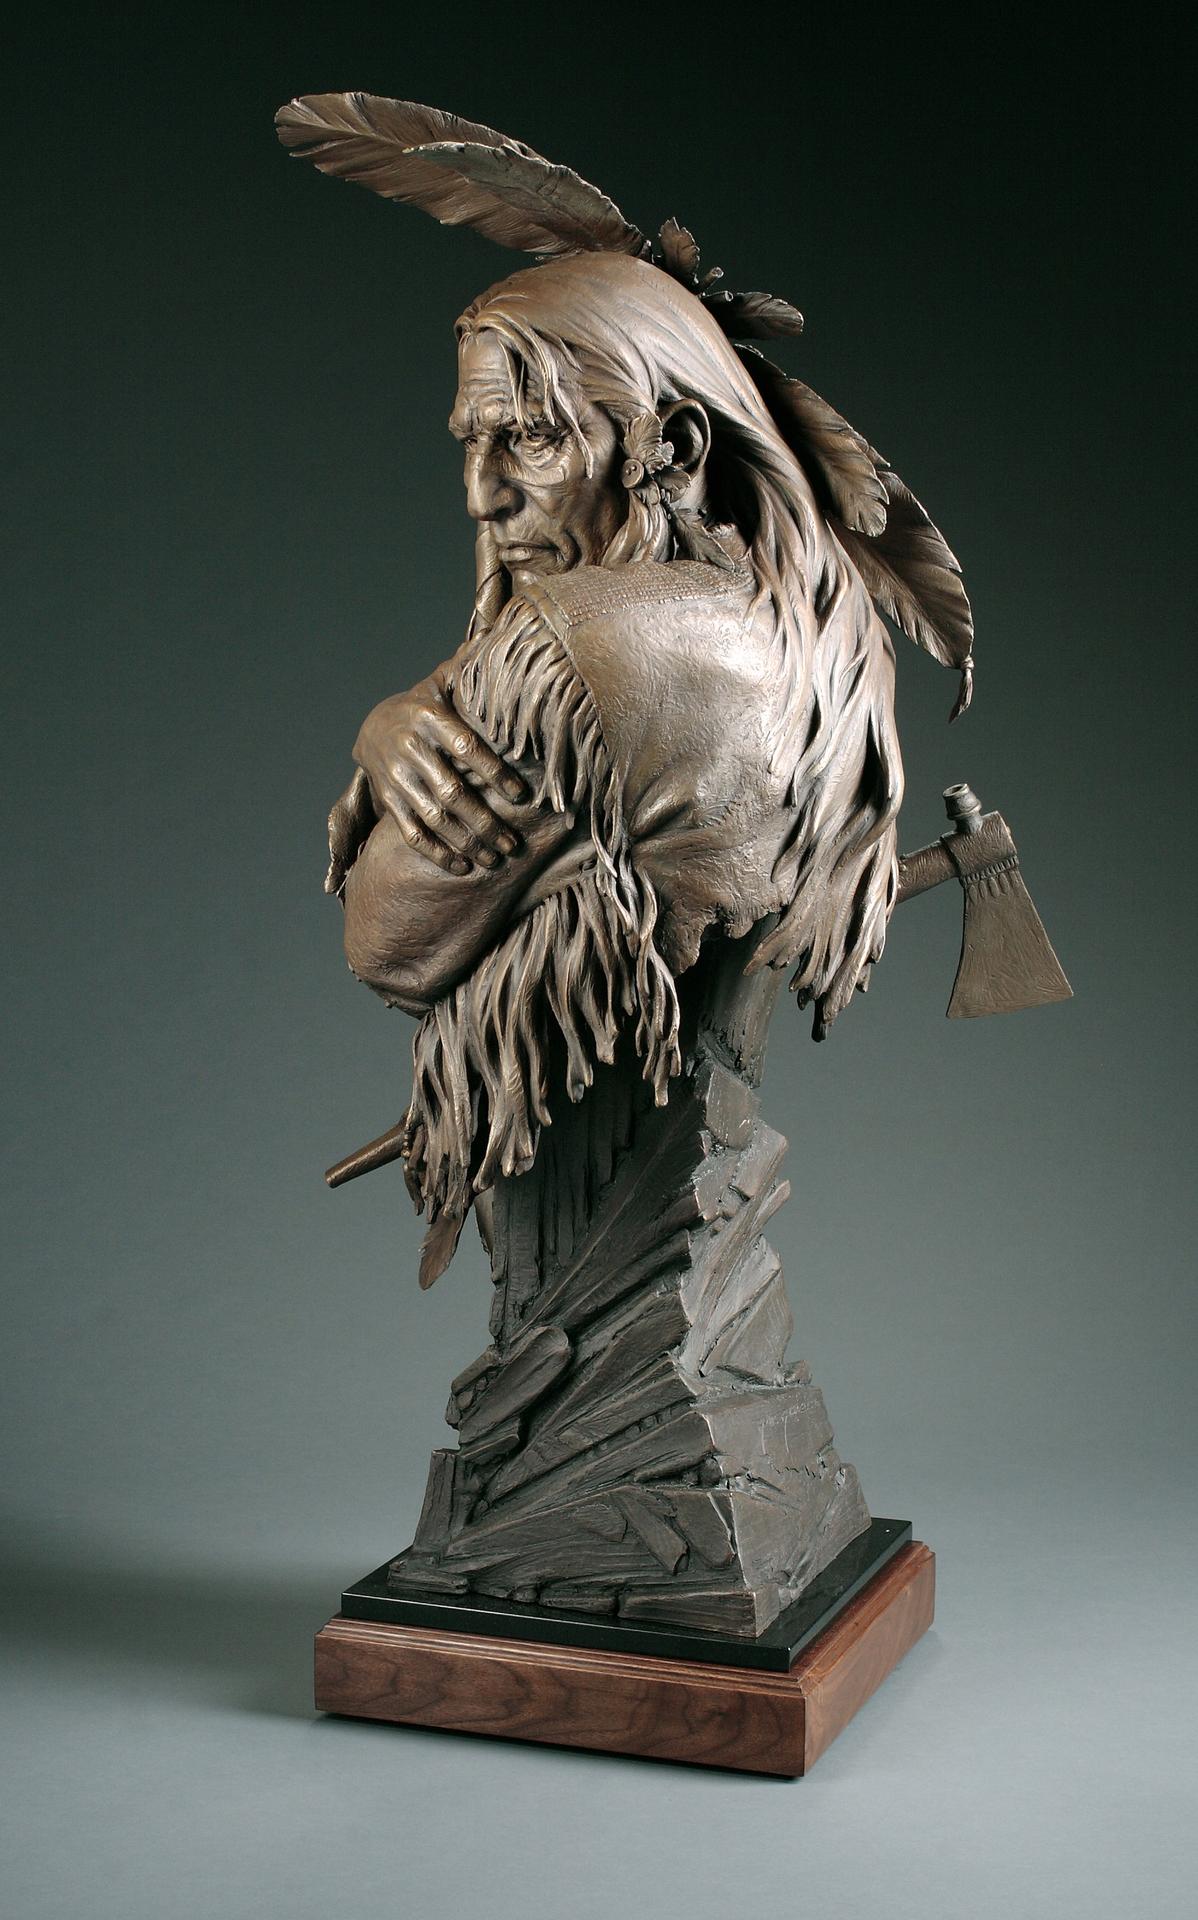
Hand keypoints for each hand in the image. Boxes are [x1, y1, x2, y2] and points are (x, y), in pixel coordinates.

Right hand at [348, 677, 528, 877]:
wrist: (373, 729)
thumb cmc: (425, 707)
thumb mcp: (441, 684)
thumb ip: (466, 667)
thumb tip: (496, 633)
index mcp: (428, 717)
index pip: (466, 747)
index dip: (494, 772)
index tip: (522, 795)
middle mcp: (409, 749)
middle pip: (452, 792)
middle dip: (485, 822)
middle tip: (513, 844)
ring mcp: (397, 779)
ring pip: (434, 818)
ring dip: (466, 842)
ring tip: (495, 859)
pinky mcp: (388, 801)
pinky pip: (412, 833)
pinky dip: (437, 852)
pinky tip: (462, 866)